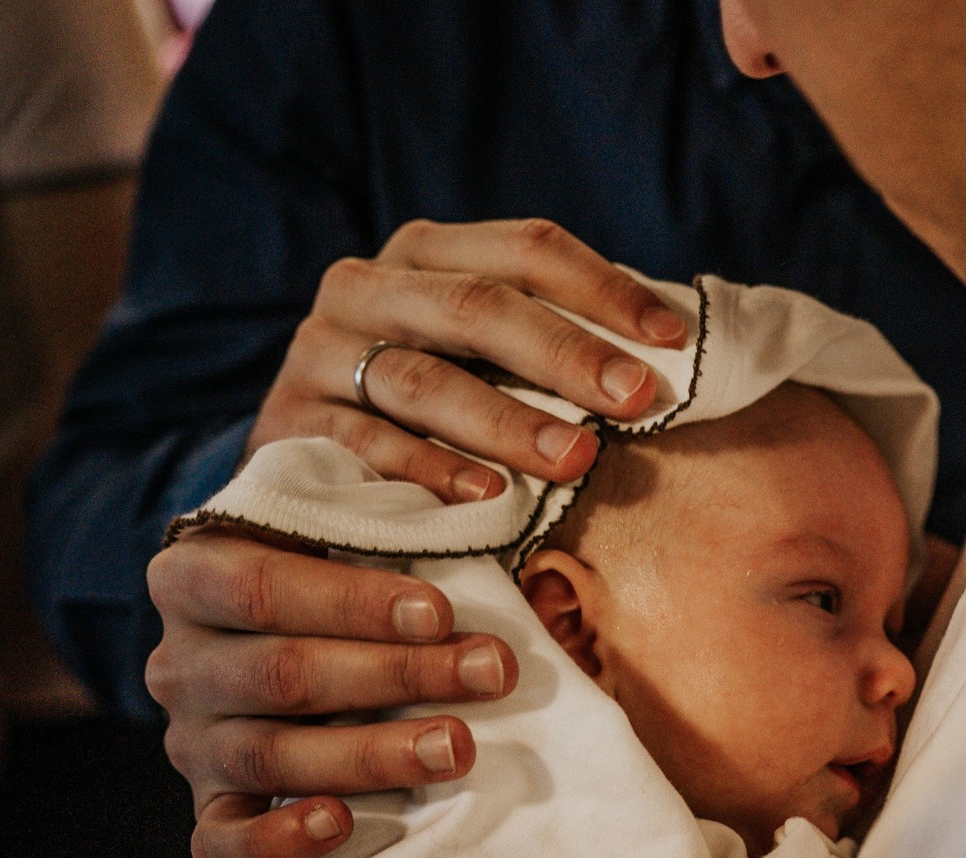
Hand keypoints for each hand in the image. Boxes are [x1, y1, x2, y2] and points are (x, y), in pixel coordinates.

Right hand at [145, 528, 521, 857]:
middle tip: (489, 671)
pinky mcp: (210, 807)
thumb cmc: (342, 588)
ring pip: (267, 755)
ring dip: (370, 753)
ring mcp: (191, 739)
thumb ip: (386, 528)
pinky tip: (341, 824)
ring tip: (458, 747)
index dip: (351, 601)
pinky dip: (277, 842)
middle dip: (396, 674)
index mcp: (195, 573)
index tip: (441, 610)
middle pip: (281, 673)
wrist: (284, 649)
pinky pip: (221, 843)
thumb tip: (489, 512)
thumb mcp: (347, 539)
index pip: (261, 585)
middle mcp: (180, 658)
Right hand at [248, 217, 690, 501]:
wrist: (303, 456)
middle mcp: (365, 287)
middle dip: (564, 354)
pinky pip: (368, 447)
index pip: (525, 249)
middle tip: (636, 399)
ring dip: (507, 422)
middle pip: (476, 306)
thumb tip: (673, 348)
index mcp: (425, 254)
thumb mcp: (482, 355)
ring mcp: (321, 353)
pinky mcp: (292, 424)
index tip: (674, 340)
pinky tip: (490, 499)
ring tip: (576, 459)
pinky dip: (431, 472)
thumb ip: (552, 341)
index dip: (604, 289)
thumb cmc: (429, 405)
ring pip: (423, 380)